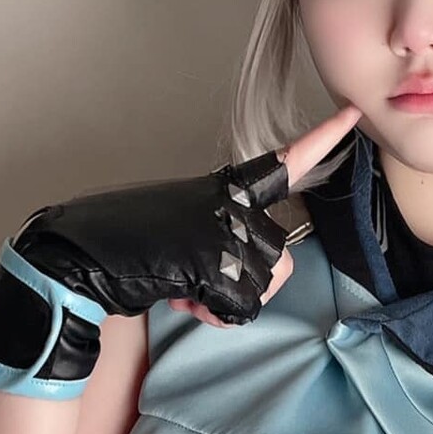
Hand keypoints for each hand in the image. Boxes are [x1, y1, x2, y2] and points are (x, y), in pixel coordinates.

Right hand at [0, 105, 361, 391]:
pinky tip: (181, 298)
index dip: (321, 141)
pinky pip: (241, 308)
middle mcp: (230, 205)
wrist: (79, 256)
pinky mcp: (213, 260)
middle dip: (247, 282)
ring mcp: (223, 231)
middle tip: (198, 279)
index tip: (353, 118)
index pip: (282, 163)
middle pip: (279, 259)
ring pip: (264, 285)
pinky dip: (213, 315)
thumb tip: (240, 279)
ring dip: (227, 300)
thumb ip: (221, 238)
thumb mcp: (183, 229)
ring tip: (185, 286)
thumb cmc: (127, 246)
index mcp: (223, 190)